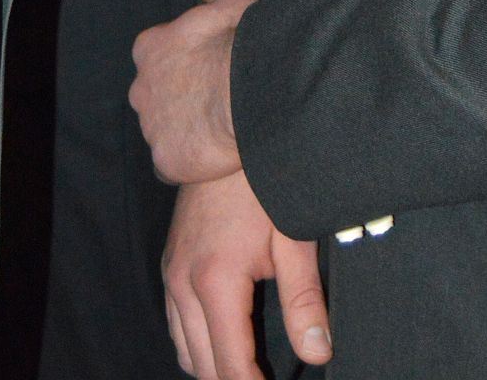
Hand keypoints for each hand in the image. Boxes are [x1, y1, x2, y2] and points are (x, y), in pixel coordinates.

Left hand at [130, 0, 254, 184]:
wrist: (248, 93)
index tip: (208, 67)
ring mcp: (151, 127)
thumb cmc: (239, 43)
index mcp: (150, 48)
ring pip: (163, 130)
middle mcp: (141, 87)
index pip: (157, 57)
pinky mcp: (165, 160)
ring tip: (219, 129)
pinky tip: (213, 156)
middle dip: (178, 98)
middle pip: (156, 95)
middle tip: (214, 100)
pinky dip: (188, 162)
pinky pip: (171, 164)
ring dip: (184, 130)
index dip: (183, 64)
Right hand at [163, 172, 330, 379]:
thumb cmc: (264, 182)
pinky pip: (175, 322)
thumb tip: (318, 353)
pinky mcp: (169, 260)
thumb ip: (304, 301)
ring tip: (248, 369)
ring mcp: (170, 270)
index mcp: (214, 280)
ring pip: (184, 348)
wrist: (228, 130)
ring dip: (213, 366)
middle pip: (202, 367)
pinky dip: (197, 343)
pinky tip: (224, 341)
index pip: (230, 366)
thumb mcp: (293, 239)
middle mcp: (182, 281)